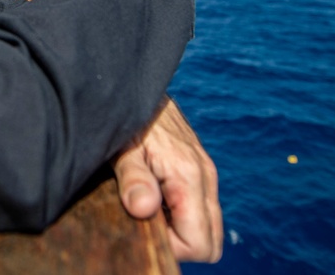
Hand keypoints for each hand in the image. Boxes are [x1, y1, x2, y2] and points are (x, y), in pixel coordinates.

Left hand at [113, 97, 222, 262]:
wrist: (136, 84)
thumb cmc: (129, 118)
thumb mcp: (123, 148)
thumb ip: (133, 179)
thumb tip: (143, 209)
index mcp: (190, 176)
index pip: (200, 245)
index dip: (172, 249)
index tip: (145, 231)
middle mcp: (205, 176)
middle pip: (211, 243)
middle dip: (181, 245)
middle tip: (148, 226)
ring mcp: (205, 172)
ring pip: (209, 226)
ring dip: (182, 230)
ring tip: (149, 209)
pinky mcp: (200, 168)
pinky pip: (201, 208)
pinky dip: (182, 215)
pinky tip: (156, 197)